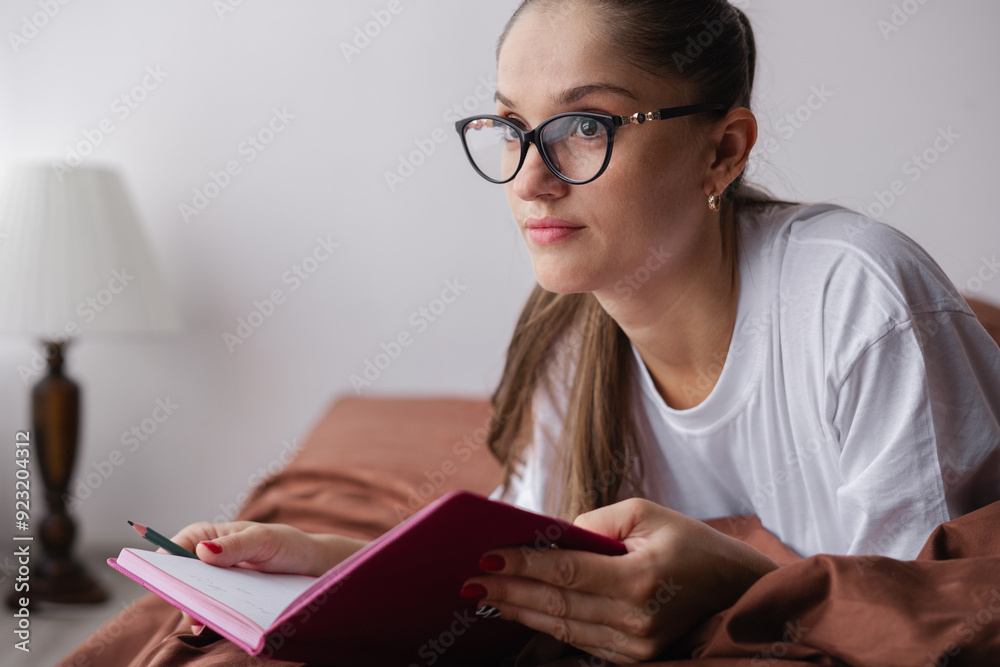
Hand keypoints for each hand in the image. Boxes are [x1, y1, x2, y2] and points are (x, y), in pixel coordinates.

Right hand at [166, 521, 366, 632]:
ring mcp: (218, 582)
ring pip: (193, 597)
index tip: (163, 576)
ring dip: (194, 608)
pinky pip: (209, 612)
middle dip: (179, 590)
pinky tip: (210, 627)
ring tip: (200, 619)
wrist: (314, 569)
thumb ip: (236, 545)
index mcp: (212, 535)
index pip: (177, 545)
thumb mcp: (265, 540)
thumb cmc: (290, 546)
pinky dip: (207, 620)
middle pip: (180, 576)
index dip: (166, 559)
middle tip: (186, 604)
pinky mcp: (227, 602)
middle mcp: (210, 559)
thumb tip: (201, 551)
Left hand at [460, 498, 778, 662]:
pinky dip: (547, 627)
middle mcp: (637, 620)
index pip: (567, 572)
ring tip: (486, 597)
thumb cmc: (687, 542)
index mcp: (640, 579)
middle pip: (557, 604)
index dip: (523, 565)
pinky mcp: (635, 658)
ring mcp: (636, 646)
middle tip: (470, 580)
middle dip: (509, 592)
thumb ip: (593, 525)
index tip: (486, 556)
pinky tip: (521, 612)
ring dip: (521, 612)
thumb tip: (547, 537)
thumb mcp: (644, 514)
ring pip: (563, 628)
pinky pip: (580, 642)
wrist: (732, 586)